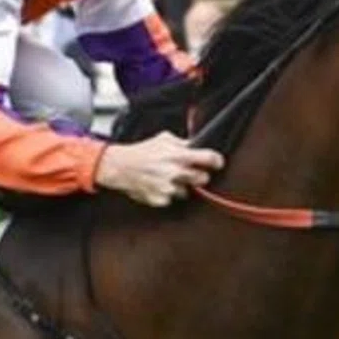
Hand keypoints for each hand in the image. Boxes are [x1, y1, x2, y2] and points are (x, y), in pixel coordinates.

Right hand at [94, 133, 223, 207]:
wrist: (120, 166)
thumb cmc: (141, 152)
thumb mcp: (164, 139)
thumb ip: (182, 143)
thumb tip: (195, 145)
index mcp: (179, 155)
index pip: (209, 158)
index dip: (217, 161)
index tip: (217, 163)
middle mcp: (176, 172)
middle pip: (203, 179)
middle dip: (199, 176)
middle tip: (190, 172)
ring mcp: (169, 188)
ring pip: (187, 191)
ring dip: (180, 186)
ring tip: (167, 178)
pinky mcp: (161, 199)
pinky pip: (172, 199)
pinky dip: (167, 194)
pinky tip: (158, 185)